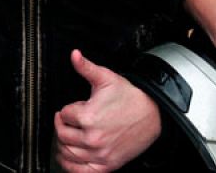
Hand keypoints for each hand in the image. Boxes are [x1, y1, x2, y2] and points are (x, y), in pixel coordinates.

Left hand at [53, 49, 162, 170]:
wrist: (153, 114)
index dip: (67, 110)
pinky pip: (80, 171)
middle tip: (67, 122)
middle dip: (62, 126)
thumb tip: (74, 55)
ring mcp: (100, 154)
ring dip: (62, 145)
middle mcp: (92, 138)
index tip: (73, 108)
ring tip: (66, 137)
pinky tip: (69, 158)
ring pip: (67, 153)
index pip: (64, 115)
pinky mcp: (107, 165)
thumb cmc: (130, 97)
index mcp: (89, 116)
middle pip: (62, 135)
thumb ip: (86, 67)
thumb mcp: (106, 78)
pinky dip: (70, 166)